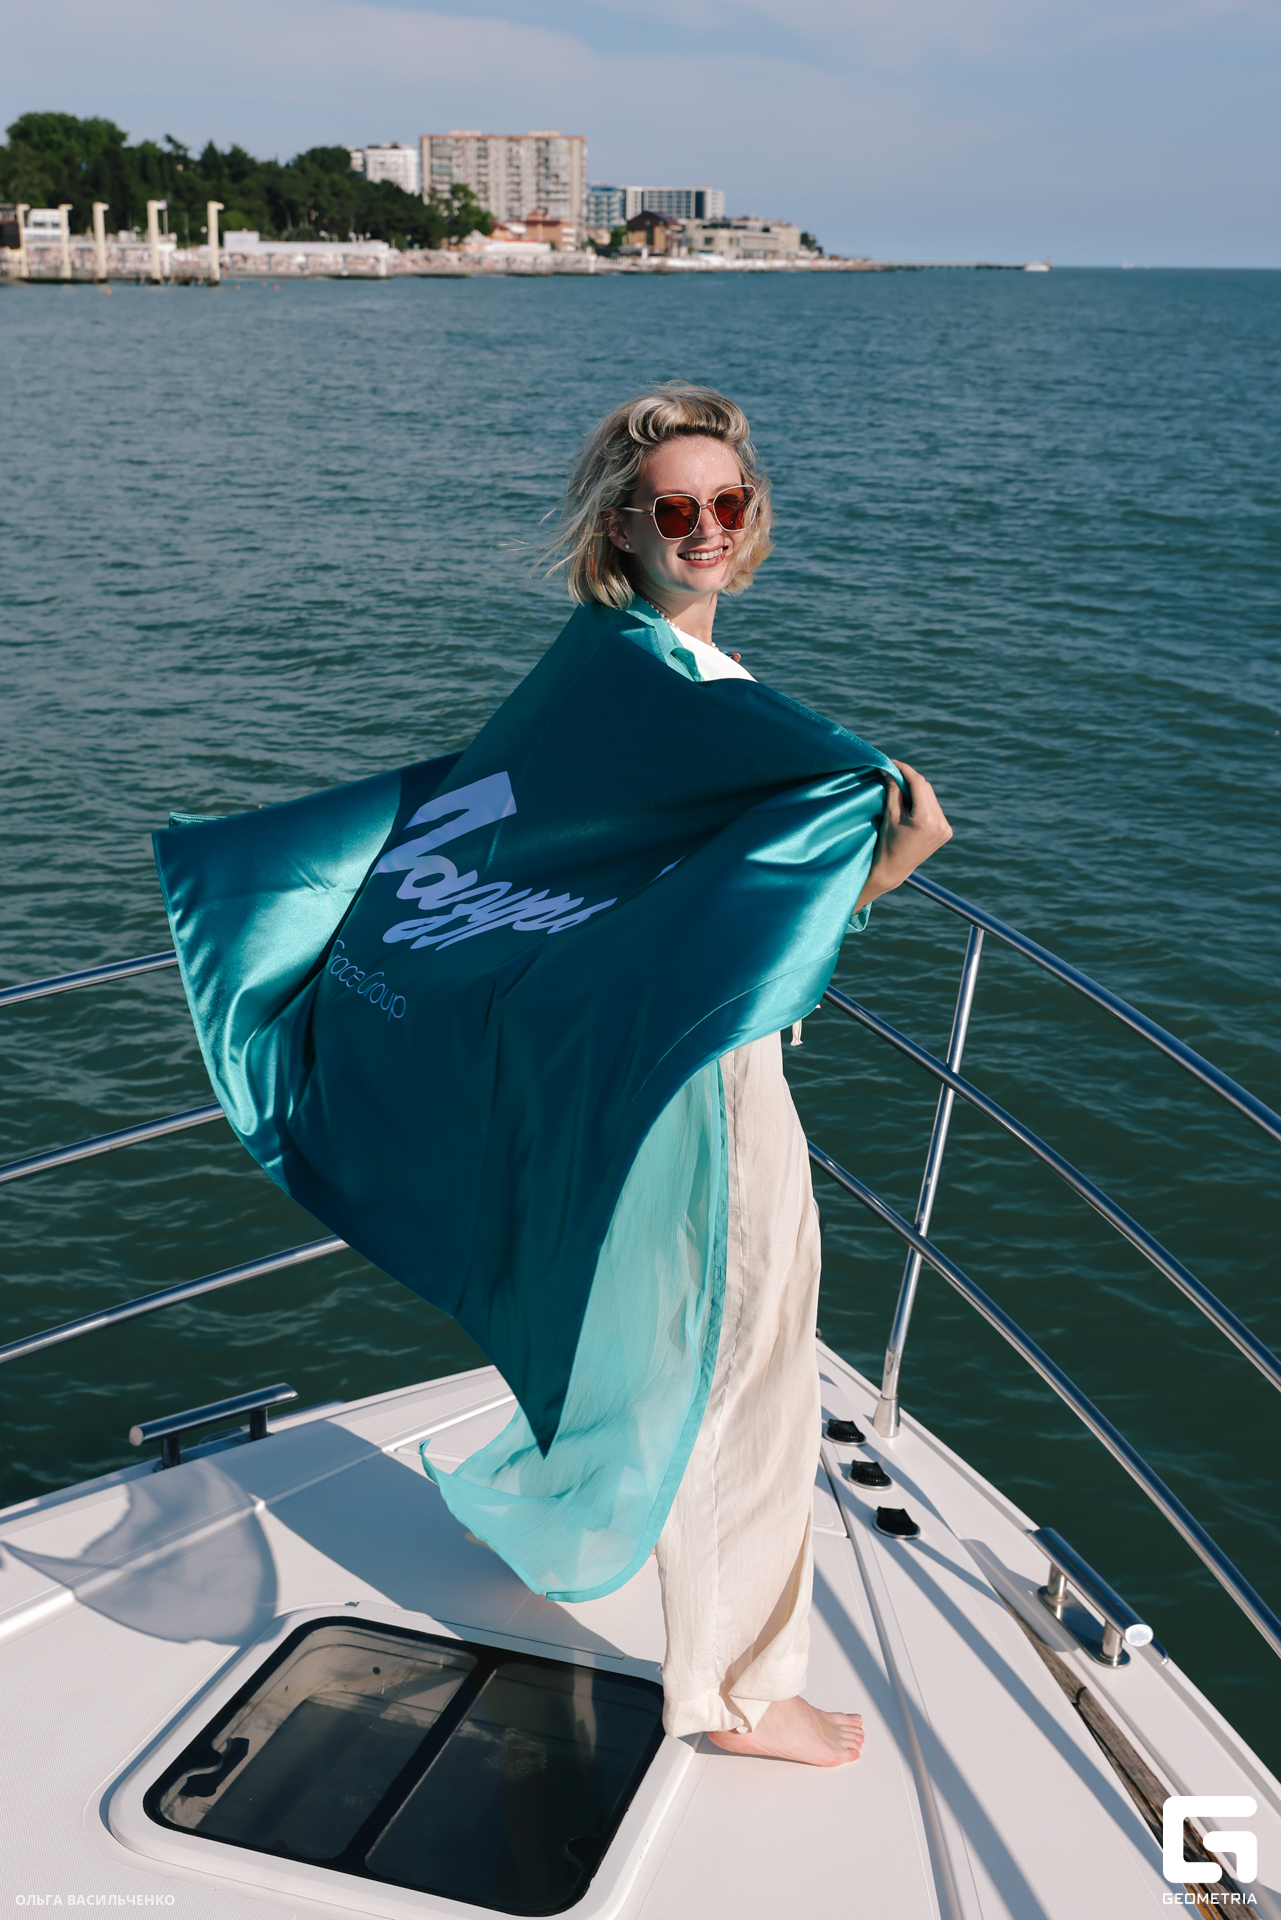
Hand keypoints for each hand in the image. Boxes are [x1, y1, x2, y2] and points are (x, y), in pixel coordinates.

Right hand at [856, 760, 952, 909]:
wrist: (895, 869)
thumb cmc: (888, 843)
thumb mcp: (890, 815)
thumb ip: (893, 790)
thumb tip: (889, 769)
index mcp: (925, 820)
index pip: (919, 784)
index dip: (906, 770)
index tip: (893, 763)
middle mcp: (940, 823)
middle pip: (926, 788)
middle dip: (910, 779)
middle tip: (893, 774)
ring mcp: (946, 828)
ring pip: (931, 797)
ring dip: (917, 790)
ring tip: (900, 789)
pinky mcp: (947, 831)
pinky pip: (935, 808)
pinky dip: (923, 802)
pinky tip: (911, 804)